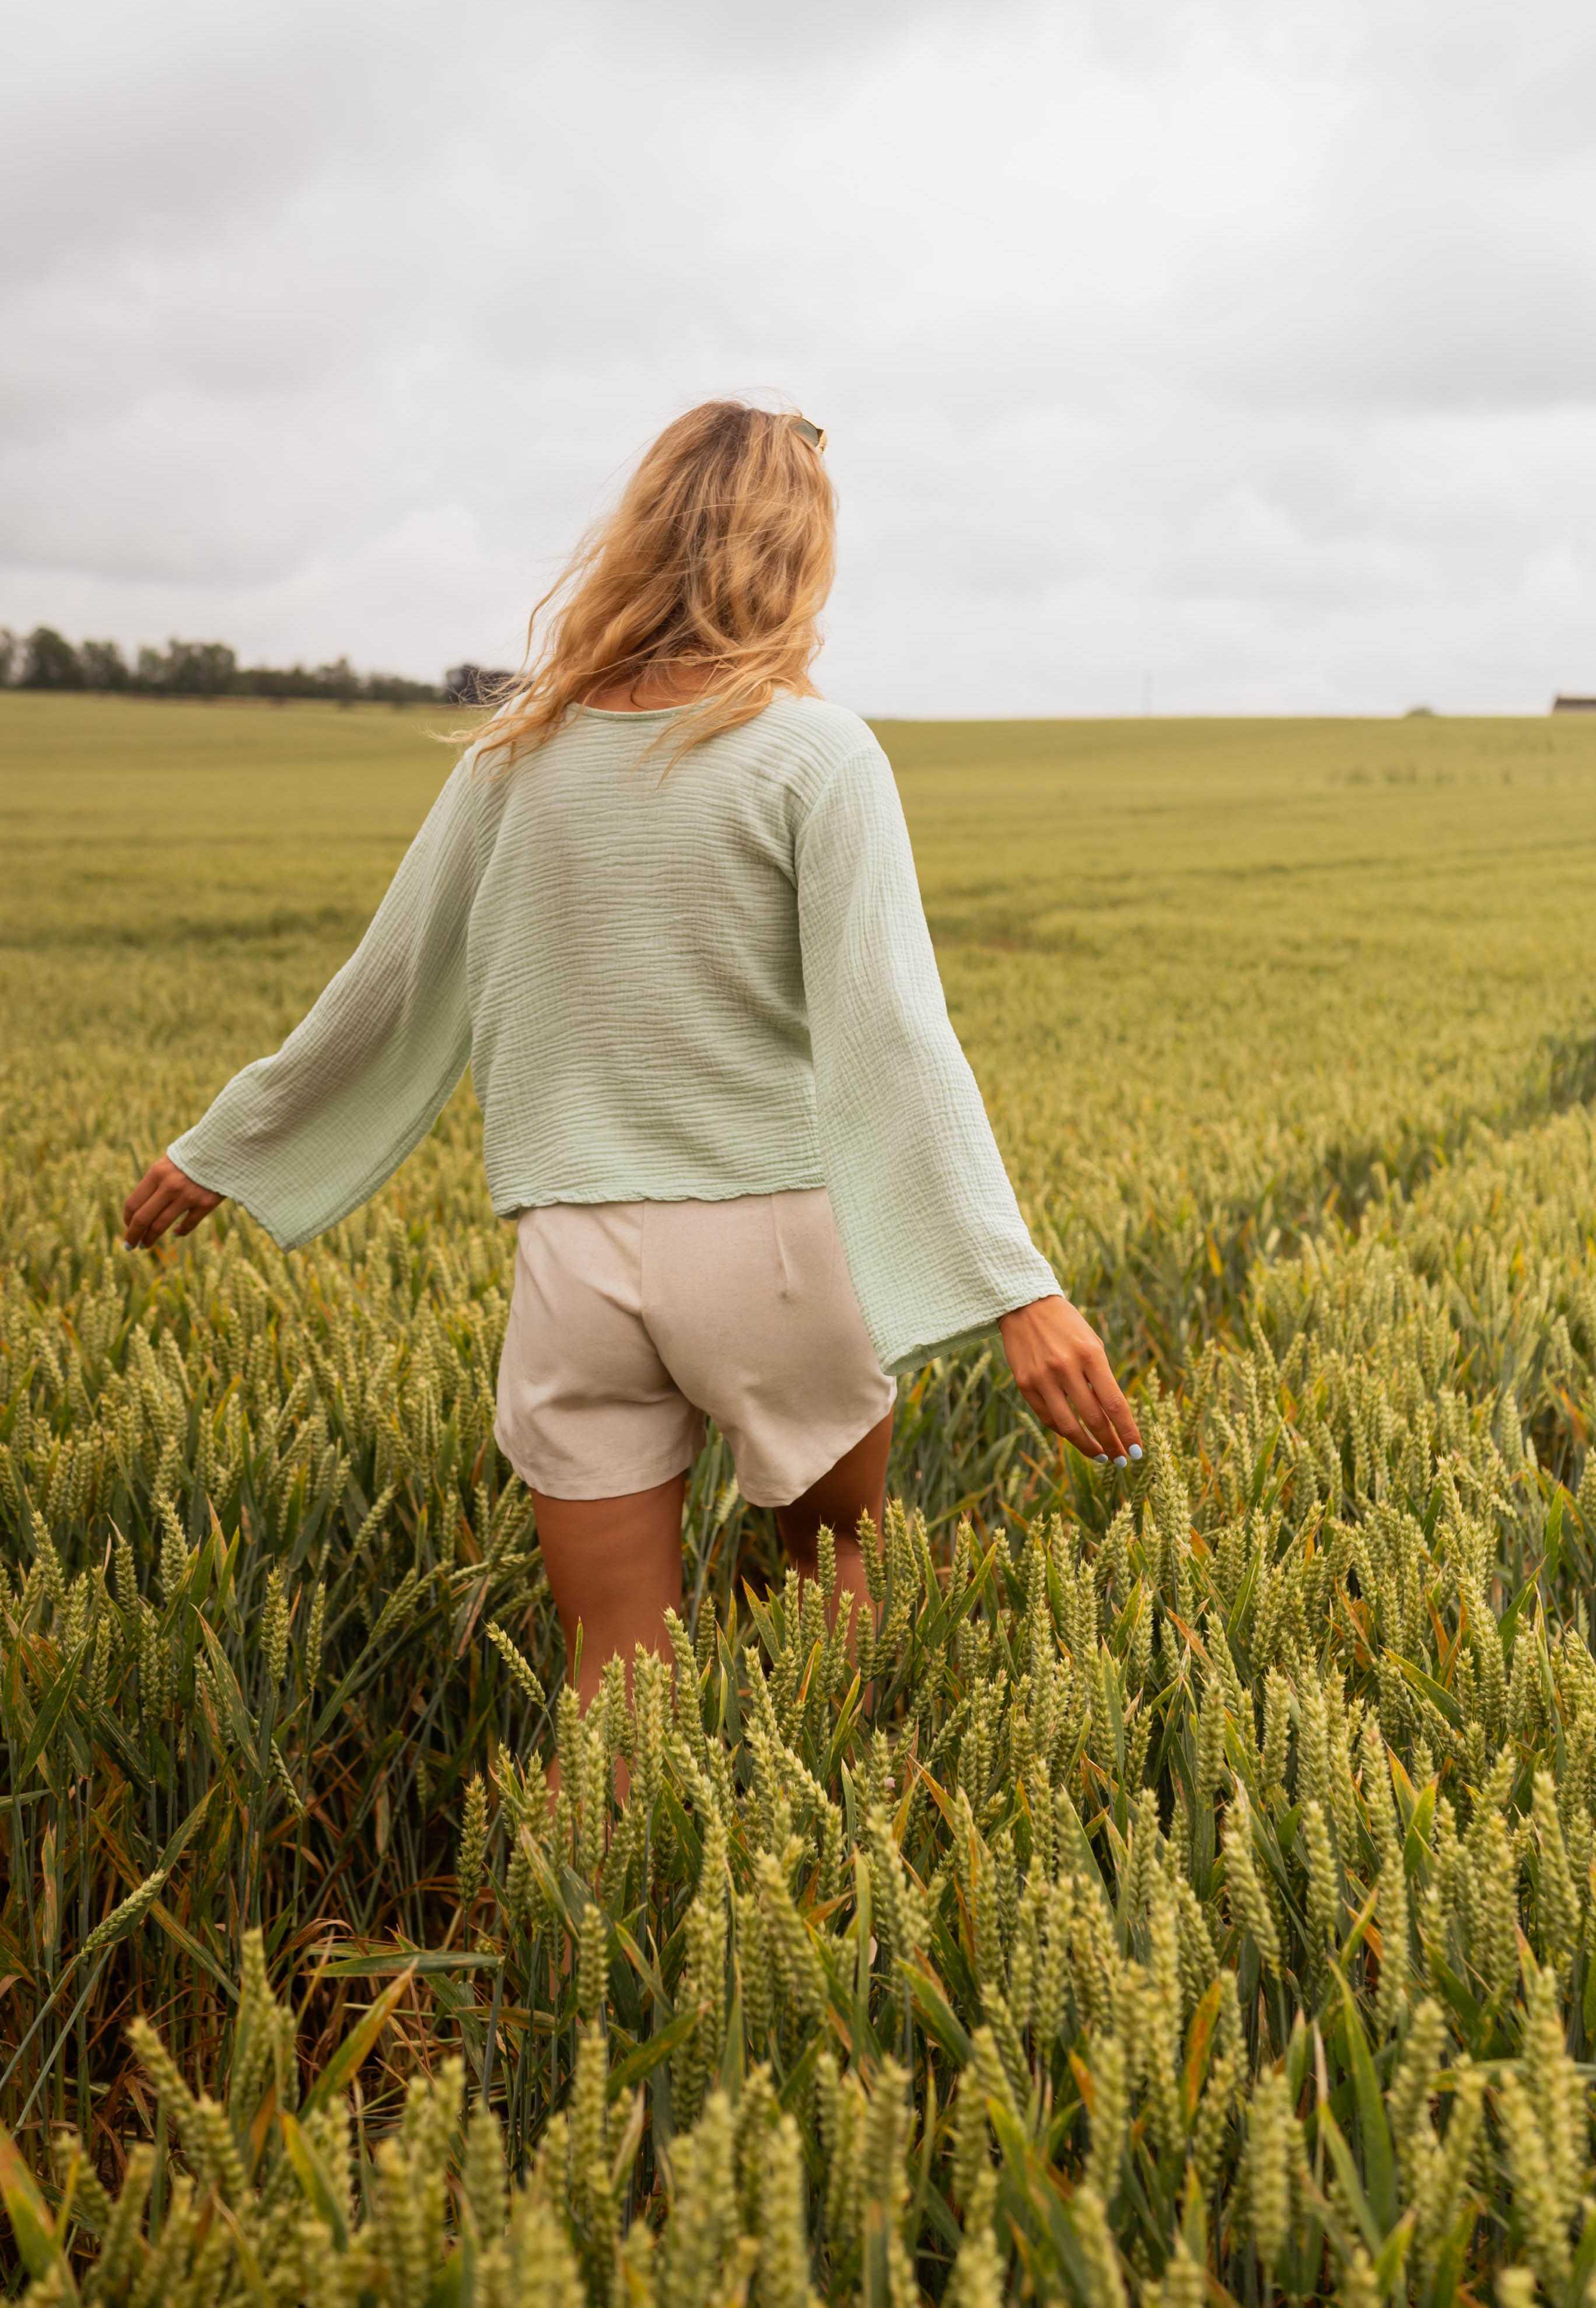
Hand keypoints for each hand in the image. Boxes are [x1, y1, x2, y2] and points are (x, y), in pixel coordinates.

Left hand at [123, 1157, 223, 1249]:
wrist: (225, 1148)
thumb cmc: (193, 1156)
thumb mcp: (168, 1163)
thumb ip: (155, 1183)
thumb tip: (141, 1209)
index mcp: (157, 1173)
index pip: (133, 1203)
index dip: (127, 1219)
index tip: (128, 1227)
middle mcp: (169, 1186)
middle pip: (143, 1218)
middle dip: (133, 1235)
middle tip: (129, 1245)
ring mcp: (188, 1196)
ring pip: (161, 1225)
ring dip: (150, 1238)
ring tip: (146, 1245)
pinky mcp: (206, 1203)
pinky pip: (187, 1225)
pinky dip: (180, 1232)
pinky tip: (177, 1233)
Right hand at [998, 1295, 1142, 1466]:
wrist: (1025, 1306)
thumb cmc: (1067, 1326)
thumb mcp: (1092, 1344)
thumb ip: (1101, 1378)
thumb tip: (1113, 1419)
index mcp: (1091, 1354)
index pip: (1114, 1404)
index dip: (1128, 1431)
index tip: (1137, 1451)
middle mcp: (1066, 1367)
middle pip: (1094, 1420)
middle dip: (1111, 1444)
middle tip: (1122, 1459)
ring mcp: (1043, 1378)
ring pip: (1069, 1426)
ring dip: (1088, 1447)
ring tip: (1101, 1456)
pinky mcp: (1024, 1384)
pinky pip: (1048, 1417)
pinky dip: (1064, 1432)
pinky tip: (1076, 1437)